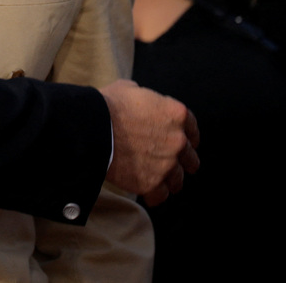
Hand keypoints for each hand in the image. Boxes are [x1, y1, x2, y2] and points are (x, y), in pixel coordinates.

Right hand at [101, 79, 199, 205]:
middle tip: (169, 162)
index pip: (193, 129)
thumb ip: (145, 97)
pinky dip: (154, 195)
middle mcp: (178, 141)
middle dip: (181, 161)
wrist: (92, 127)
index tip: (184, 142)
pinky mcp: (151, 183)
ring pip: (178, 180)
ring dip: (168, 180)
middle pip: (190, 158)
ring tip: (156, 179)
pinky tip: (147, 192)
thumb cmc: (106, 105)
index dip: (188, 137)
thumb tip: (141, 101)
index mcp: (176, 114)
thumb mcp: (128, 88)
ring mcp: (166, 164)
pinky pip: (160, 196)